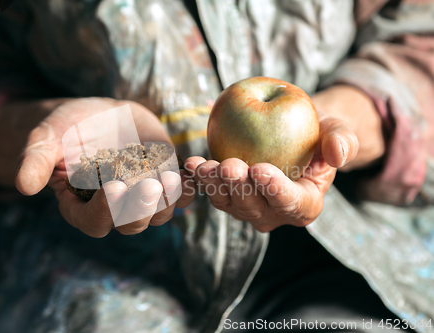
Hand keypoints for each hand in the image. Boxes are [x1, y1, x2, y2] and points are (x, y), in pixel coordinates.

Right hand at [0, 98, 194, 236]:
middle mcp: (115, 209)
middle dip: (142, 209)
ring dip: (168, 200)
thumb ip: (36, 161)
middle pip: (131, 225)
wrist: (102, 115)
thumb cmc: (69, 126)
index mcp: (83, 206)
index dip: (105, 211)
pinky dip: (187, 186)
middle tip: (149, 185)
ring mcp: (142, 198)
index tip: (113, 188)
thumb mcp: (47, 138)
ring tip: (171, 178)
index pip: (94, 222)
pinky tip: (190, 169)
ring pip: (159, 214)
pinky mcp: (164, 182)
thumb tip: (23, 186)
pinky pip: (179, 194)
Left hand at [183, 85, 381, 231]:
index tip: (260, 170)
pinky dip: (201, 179)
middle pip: (255, 208)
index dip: (276, 191)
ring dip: (214, 186)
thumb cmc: (317, 134)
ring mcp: (248, 208)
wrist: (291, 133)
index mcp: (305, 205)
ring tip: (203, 166)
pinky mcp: (228, 196)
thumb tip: (337, 155)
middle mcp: (275, 214)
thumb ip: (342, 141)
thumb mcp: (337, 131)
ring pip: (229, 203)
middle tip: (229, 166)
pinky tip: (191, 163)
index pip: (292, 204)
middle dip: (240, 189)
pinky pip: (213, 191)